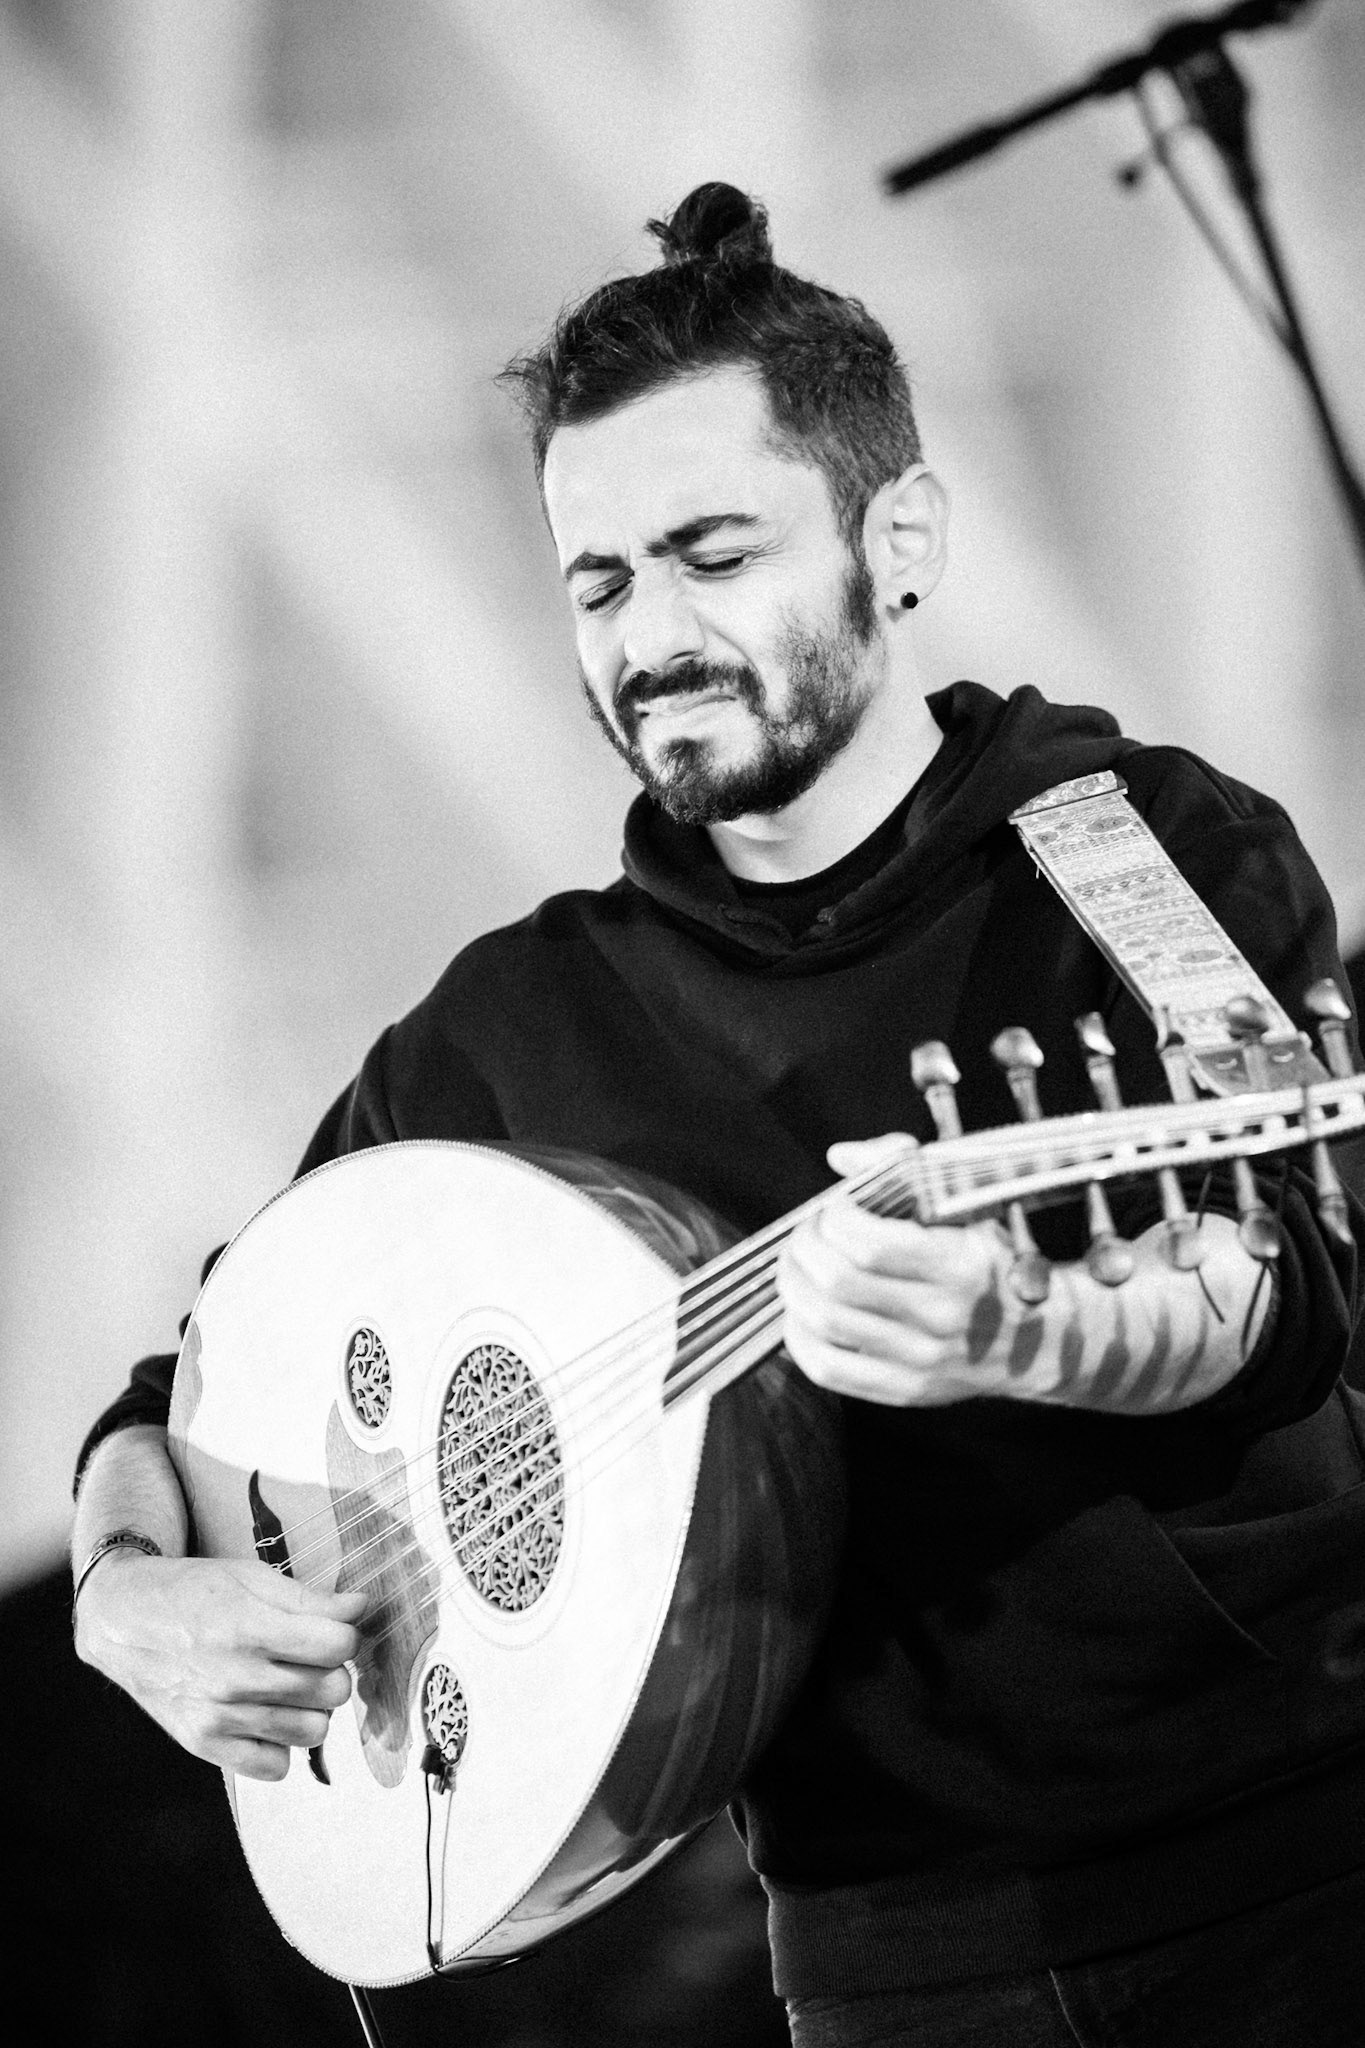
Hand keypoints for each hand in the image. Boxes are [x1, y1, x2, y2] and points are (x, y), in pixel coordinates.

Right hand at [75, 1548, 366, 1780]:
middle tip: (306, 1656)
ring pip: (314, 1731)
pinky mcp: (204, 1744)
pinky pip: (276, 1766)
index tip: (331, 1630)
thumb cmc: (192, 1592)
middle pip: (333, 1690)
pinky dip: (279, 1743)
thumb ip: (311, 1599)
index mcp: (250, 1628)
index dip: (345, 1635)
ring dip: (309, 1708)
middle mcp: (235, 1678)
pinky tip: (265, 1713)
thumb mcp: (252, 1577)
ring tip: (286, 1684)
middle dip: (330, 1670)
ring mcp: (219, 1717)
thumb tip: (361, 1608)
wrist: (124, 1619)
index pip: (339, 1646)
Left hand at [780, 1135, 1018, 1405]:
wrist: (1043, 1342)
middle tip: (808, 1232)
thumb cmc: (995, 1264)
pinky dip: (797, 1336)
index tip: (835, 1207)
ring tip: (798, 1265)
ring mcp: (921, 1361)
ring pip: (823, 1324)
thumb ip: (907, 1167)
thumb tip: (840, 1155)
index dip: (835, 1219)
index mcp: (961, 1267)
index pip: (870, 1246)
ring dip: (793, 1285)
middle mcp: (941, 1318)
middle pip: (838, 1283)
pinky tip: (802, 1311)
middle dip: (805, 1247)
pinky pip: (826, 1368)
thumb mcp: (971, 1207)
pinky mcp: (904, 1391)